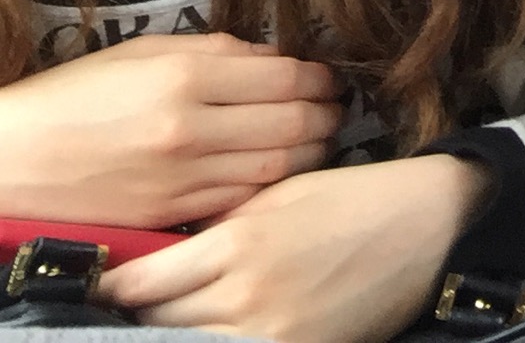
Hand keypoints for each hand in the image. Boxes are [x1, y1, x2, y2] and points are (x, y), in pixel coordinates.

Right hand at [0, 33, 339, 231]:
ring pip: (273, 168)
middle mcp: (191, 127)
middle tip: (338, 109)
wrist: (6, 161)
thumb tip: (270, 56)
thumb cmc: (73, 96)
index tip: (329, 75)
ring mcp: (180, 177)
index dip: (318, 77)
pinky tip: (279, 174)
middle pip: (289, 124)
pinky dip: (268, 186)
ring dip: (308, 154)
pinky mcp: (169, 215)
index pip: (284, 75)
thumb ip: (213, 52)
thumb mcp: (143, 52)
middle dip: (325, 116)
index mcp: (186, 75)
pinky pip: (238, 200)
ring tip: (321, 140)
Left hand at [103, 154, 489, 342]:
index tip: (99, 284)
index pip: (145, 280)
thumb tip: (163, 250)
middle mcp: (246, 294)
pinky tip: (209, 332)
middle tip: (123, 303)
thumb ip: (221, 223)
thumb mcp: (278, 195)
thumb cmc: (350, 199)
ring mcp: (271, 335)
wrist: (425, 226)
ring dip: (171, 333)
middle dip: (138, 313)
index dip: (114, 286)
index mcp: (239, 239)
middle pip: (158, 322)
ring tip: (163, 319)